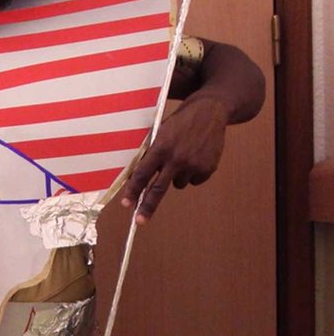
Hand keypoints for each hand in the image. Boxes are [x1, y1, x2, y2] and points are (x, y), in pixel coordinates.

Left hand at [120, 95, 229, 223]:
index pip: (142, 173)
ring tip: (181, 157)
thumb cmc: (178, 123)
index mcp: (160, 147)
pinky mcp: (207, 168)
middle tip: (139, 222)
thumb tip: (137, 177)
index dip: (133, 190)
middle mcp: (176, 158)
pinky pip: (193, 181)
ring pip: (177, 184)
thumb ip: (151, 153)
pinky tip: (194, 157)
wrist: (209, 113)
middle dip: (147, 206)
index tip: (126, 204)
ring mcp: (193, 164)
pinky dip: (191, 174)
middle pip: (158, 189)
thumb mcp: (160, 133)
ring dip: (175, 177)